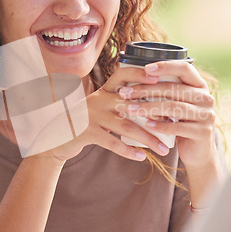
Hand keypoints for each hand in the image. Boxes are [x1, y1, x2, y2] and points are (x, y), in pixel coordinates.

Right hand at [39, 66, 171, 162]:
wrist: (56, 136)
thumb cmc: (85, 121)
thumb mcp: (99, 106)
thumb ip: (119, 103)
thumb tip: (154, 106)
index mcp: (104, 90)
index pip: (122, 75)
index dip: (140, 74)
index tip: (158, 79)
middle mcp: (98, 100)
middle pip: (132, 105)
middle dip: (155, 116)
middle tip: (174, 125)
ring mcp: (92, 116)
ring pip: (126, 126)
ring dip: (147, 138)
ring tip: (163, 149)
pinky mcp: (87, 133)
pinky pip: (112, 142)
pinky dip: (127, 151)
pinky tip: (141, 157)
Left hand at [117, 61, 219, 172]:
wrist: (198, 152)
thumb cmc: (181, 123)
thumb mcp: (176, 104)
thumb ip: (165, 91)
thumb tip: (134, 76)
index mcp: (199, 85)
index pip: (184, 68)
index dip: (165, 66)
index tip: (145, 69)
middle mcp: (206, 97)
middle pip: (173, 88)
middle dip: (146, 89)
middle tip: (125, 93)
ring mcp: (207, 115)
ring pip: (174, 107)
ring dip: (149, 107)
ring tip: (130, 109)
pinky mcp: (203, 133)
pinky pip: (178, 127)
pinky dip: (161, 125)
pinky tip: (147, 125)